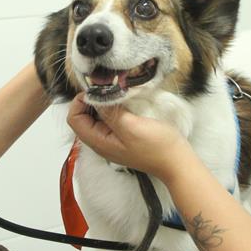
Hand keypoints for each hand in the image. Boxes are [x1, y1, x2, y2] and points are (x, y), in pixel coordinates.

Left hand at [66, 94, 189, 179]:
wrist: (176, 162)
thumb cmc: (156, 147)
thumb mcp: (131, 126)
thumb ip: (109, 113)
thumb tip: (94, 97)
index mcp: (98, 141)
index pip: (74, 118)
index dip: (81, 101)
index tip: (97, 90)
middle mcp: (101, 141)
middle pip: (83, 117)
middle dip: (92, 101)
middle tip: (108, 89)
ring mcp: (112, 140)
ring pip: (97, 117)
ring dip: (104, 104)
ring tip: (118, 94)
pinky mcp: (123, 136)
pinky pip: (110, 120)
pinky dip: (114, 109)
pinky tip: (126, 103)